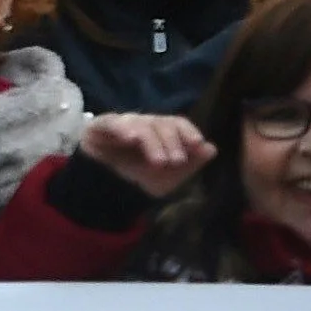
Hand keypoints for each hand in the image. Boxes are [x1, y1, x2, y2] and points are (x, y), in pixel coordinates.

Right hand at [75, 113, 217, 200]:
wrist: (103, 188)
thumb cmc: (139, 178)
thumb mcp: (169, 176)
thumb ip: (191, 163)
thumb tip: (212, 148)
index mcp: (160, 132)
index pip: (176, 123)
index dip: (188, 131)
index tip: (197, 144)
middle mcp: (142, 124)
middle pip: (160, 123)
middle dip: (171, 142)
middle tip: (176, 161)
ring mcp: (121, 124)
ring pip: (140, 125)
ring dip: (152, 142)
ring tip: (159, 162)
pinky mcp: (99, 127)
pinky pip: (112, 123)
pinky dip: (123, 129)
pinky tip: (131, 139)